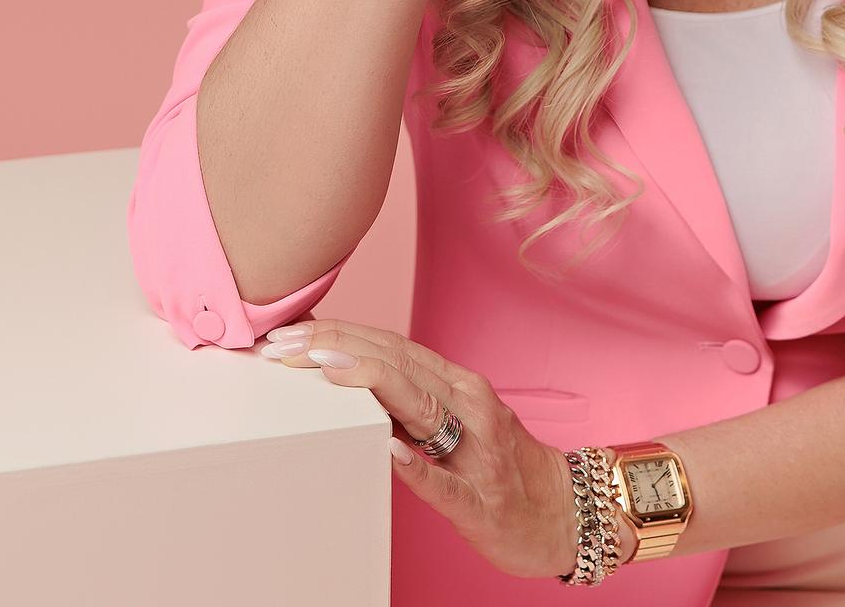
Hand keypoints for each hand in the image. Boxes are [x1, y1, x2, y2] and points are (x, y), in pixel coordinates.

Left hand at [259, 316, 620, 579]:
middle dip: (335, 348)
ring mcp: (478, 450)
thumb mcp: (456, 423)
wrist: (563, 513)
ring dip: (367, 383)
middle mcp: (470, 404)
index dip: (340, 333)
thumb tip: (348, 383)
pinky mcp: (482, 501)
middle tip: (281, 343)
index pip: (391, 347)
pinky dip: (418, 466)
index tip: (291, 330)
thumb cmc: (503, 468)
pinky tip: (389, 451)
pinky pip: (445, 482)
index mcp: (459, 384)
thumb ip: (411, 402)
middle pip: (396, 365)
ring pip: (419, 406)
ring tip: (319, 368)